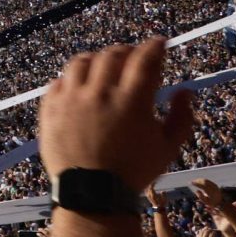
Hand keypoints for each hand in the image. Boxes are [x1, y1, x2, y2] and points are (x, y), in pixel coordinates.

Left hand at [38, 39, 186, 193]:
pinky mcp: (50, 109)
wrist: (91, 194)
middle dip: (126, 51)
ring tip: (104, 65)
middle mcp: (99, 94)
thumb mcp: (168, 148)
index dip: (154, 46)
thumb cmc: (134, 171)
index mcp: (132, 102)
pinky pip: (58, 82)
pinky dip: (71, 78)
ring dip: (96, 59)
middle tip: (133, 57)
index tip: (159, 43)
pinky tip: (80, 84)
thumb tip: (185, 90)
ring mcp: (71, 100)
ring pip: (80, 62)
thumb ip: (181, 117)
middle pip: (112, 55)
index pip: (144, 59)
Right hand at [191, 179, 226, 211]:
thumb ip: (200, 196)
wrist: (220, 202)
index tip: (191, 183)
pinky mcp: (215, 185)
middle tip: (192, 182)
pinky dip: (203, 180)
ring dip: (200, 180)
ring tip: (195, 181)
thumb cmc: (211, 203)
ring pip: (206, 180)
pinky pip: (208, 181)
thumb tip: (197, 190)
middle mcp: (213, 188)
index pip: (202, 186)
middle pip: (204, 182)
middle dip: (197, 181)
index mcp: (211, 192)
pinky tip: (199, 182)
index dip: (196, 184)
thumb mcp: (205, 202)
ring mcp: (215, 186)